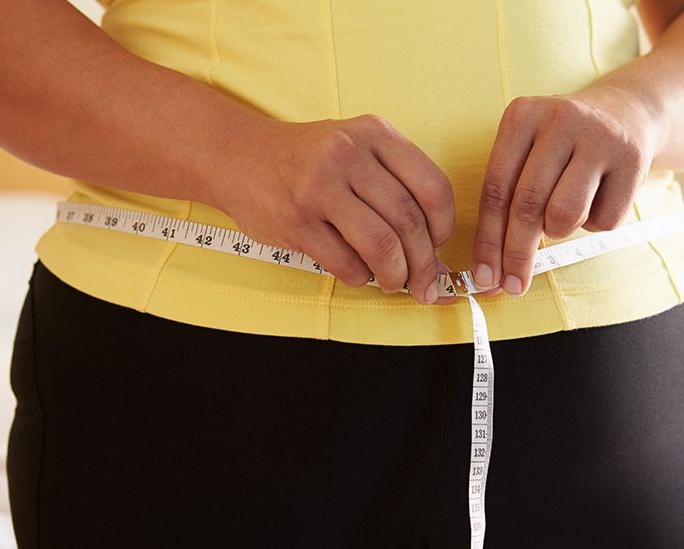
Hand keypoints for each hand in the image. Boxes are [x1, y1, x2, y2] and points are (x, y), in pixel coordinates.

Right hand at [210, 114, 454, 304]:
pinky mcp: (295, 221)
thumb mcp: (357, 149)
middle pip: (409, 222)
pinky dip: (361, 277)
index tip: (439, 245)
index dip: (444, 227)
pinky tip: (359, 273)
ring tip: (395, 282)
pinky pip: (346, 263)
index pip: (433, 188)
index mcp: (374, 133)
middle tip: (425, 283)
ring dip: (397, 275)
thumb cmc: (309, 159)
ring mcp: (318, 187)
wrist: (239, 155)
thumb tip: (437, 252)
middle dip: (425, 263)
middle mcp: (348, 155)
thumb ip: (397, 188)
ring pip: (381, 246)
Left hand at [470, 85, 660, 295]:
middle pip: (528, 205)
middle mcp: (560, 120)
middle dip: (517, 253)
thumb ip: (506, 198)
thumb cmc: (561, 146)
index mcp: (522, 116)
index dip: (488, 239)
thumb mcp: (527, 152)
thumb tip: (491, 269)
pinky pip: (604, 220)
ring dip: (560, 230)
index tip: (485, 276)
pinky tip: (597, 199)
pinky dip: (594, 224)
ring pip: (565, 214)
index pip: (496, 189)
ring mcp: (600, 137)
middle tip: (513, 285)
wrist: (626, 113)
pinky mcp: (633, 160)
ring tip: (564, 213)